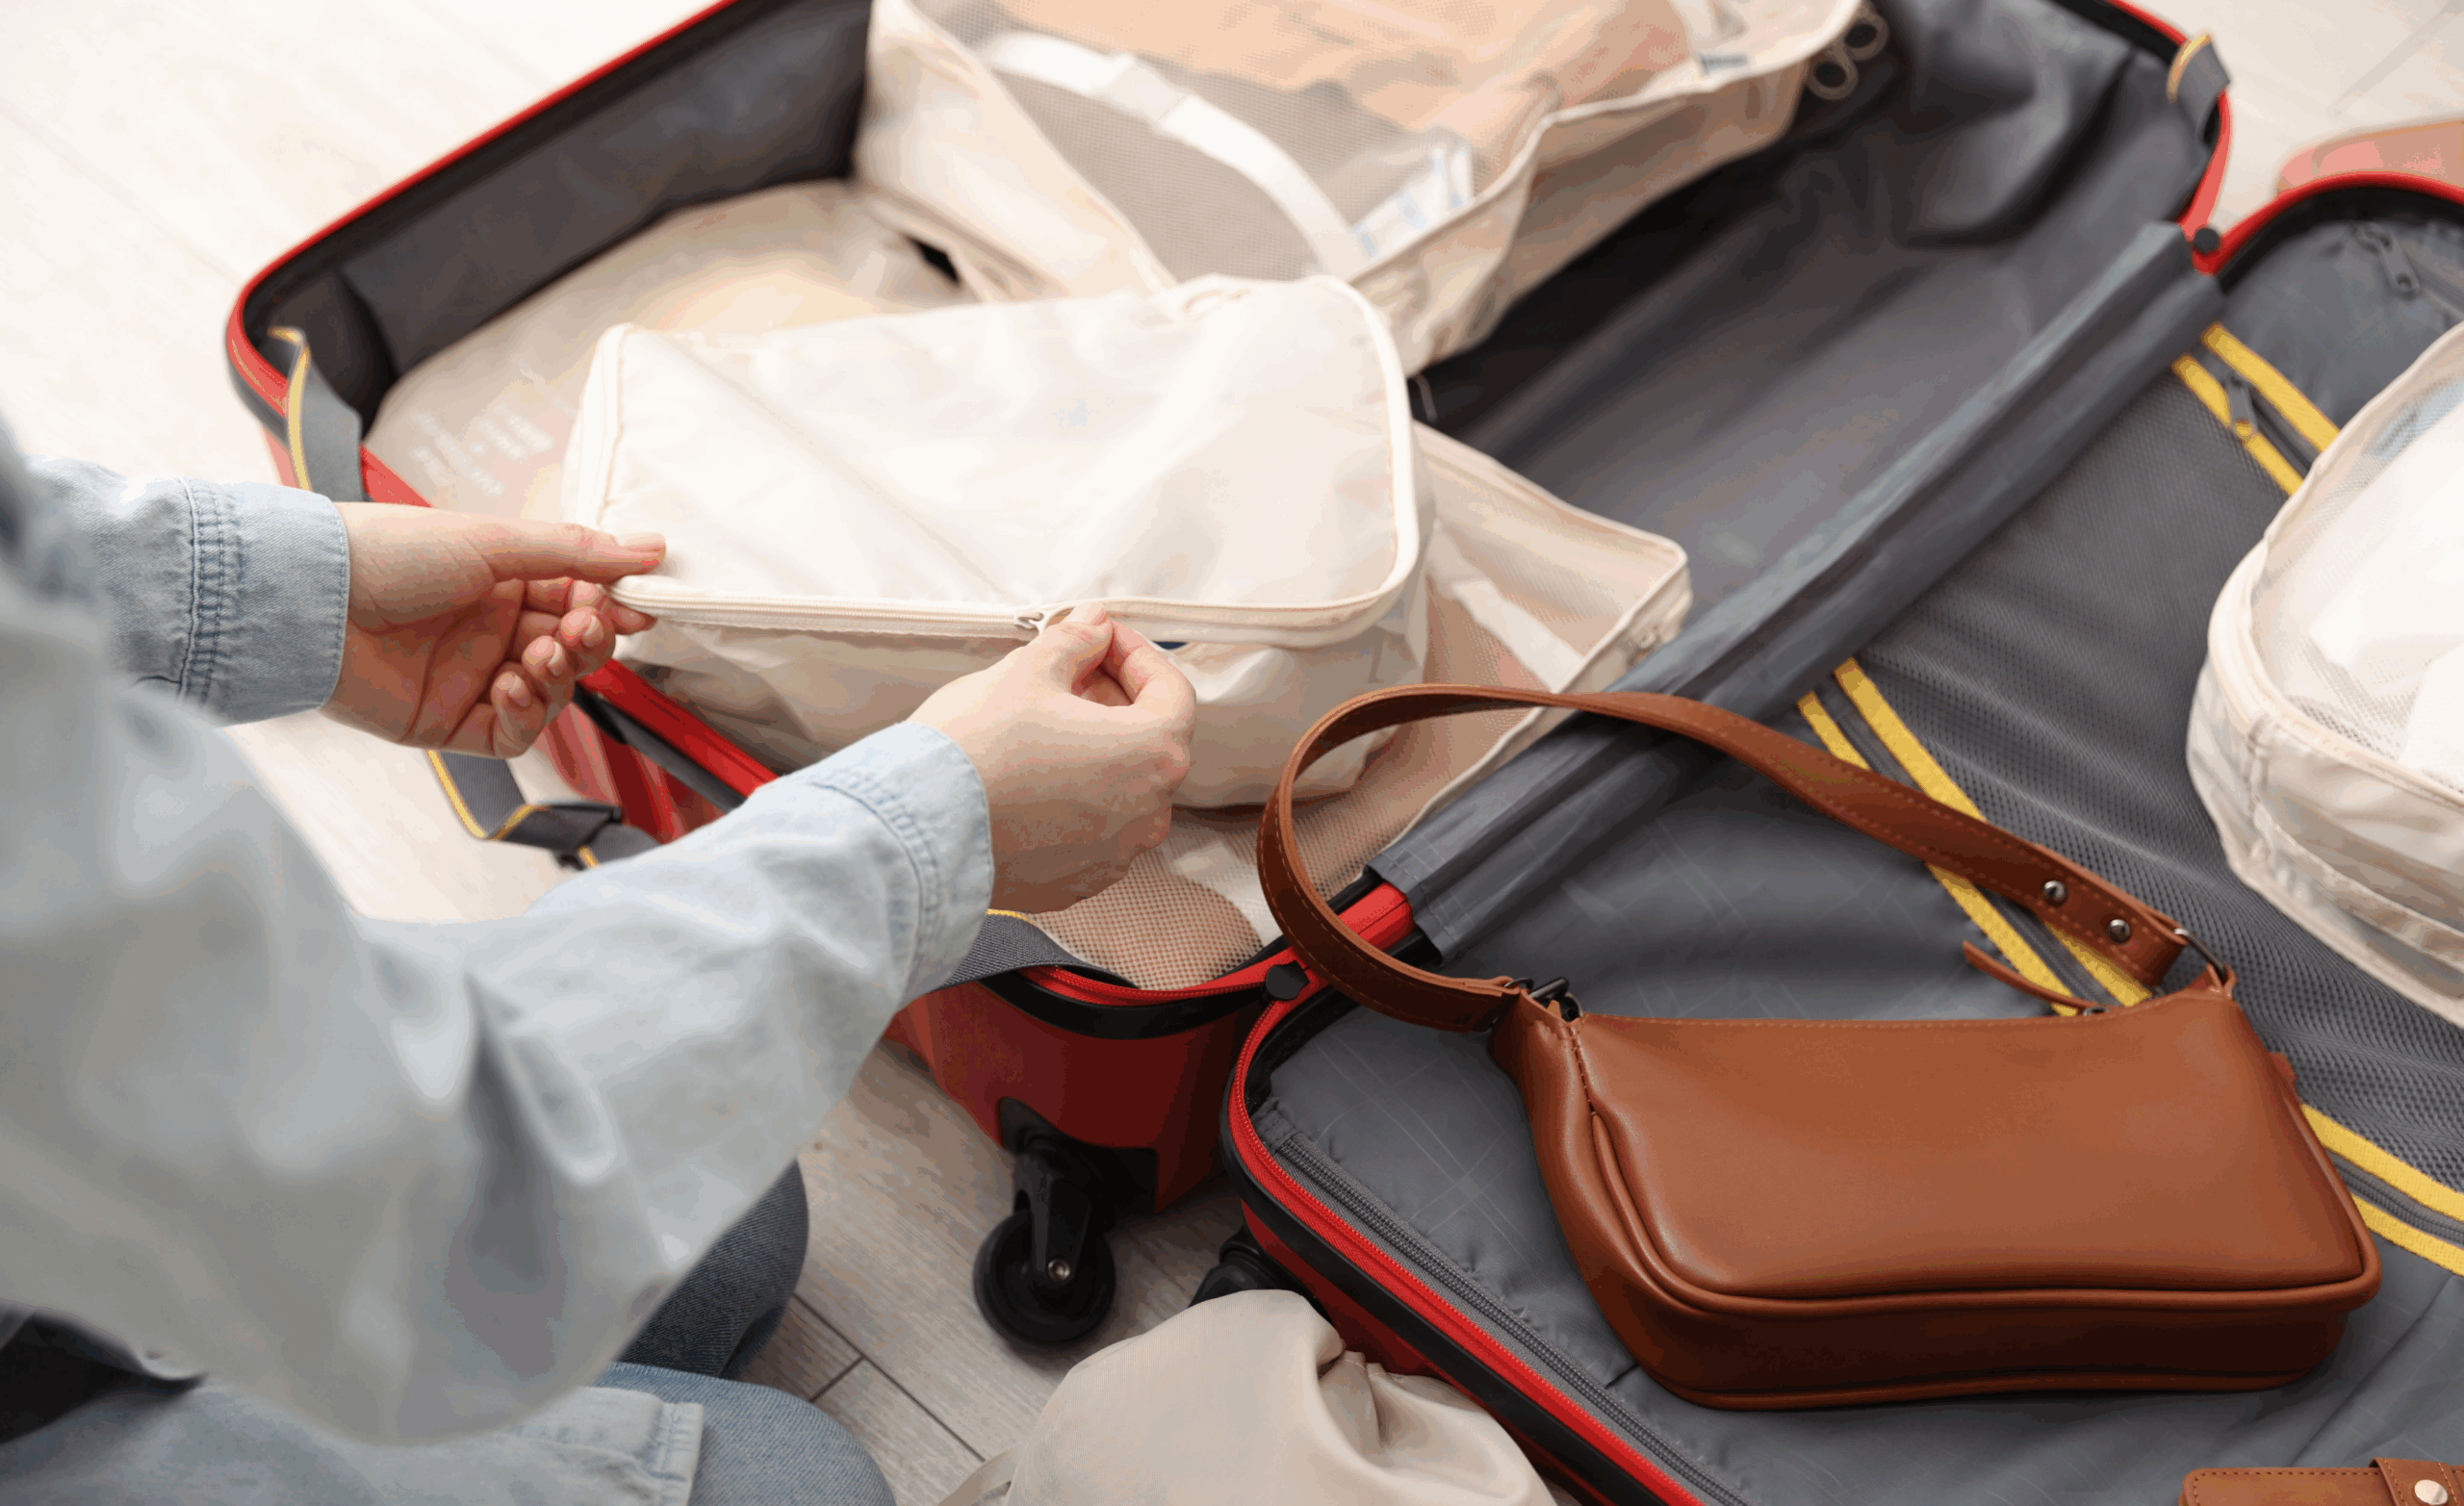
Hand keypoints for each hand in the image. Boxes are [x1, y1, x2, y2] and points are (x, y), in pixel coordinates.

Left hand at [325, 502, 665, 755]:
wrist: (311, 599)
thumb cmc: (388, 552)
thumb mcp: (493, 541)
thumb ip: (576, 552)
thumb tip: (649, 548)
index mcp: (503, 580)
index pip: (579, 599)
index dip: (609, 605)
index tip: (632, 605)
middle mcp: (491, 628)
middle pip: (573, 648)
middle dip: (589, 640)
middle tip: (585, 628)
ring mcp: (473, 677)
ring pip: (552, 692)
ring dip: (559, 674)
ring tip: (539, 655)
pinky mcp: (451, 722)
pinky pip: (514, 733)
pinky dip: (528, 714)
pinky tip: (514, 684)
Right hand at [910, 606, 1196, 910]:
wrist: (918, 829)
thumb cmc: (973, 754)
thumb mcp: (1028, 671)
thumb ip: (1075, 642)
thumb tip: (1093, 628)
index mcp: (1152, 755)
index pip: (1171, 690)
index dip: (1135, 654)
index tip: (1102, 640)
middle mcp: (1147, 812)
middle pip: (1149, 740)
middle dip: (1112, 700)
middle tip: (1068, 674)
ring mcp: (1115, 853)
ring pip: (1121, 787)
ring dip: (1094, 750)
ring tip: (1043, 724)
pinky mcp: (1078, 880)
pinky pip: (1092, 828)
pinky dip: (1074, 796)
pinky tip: (1033, 774)